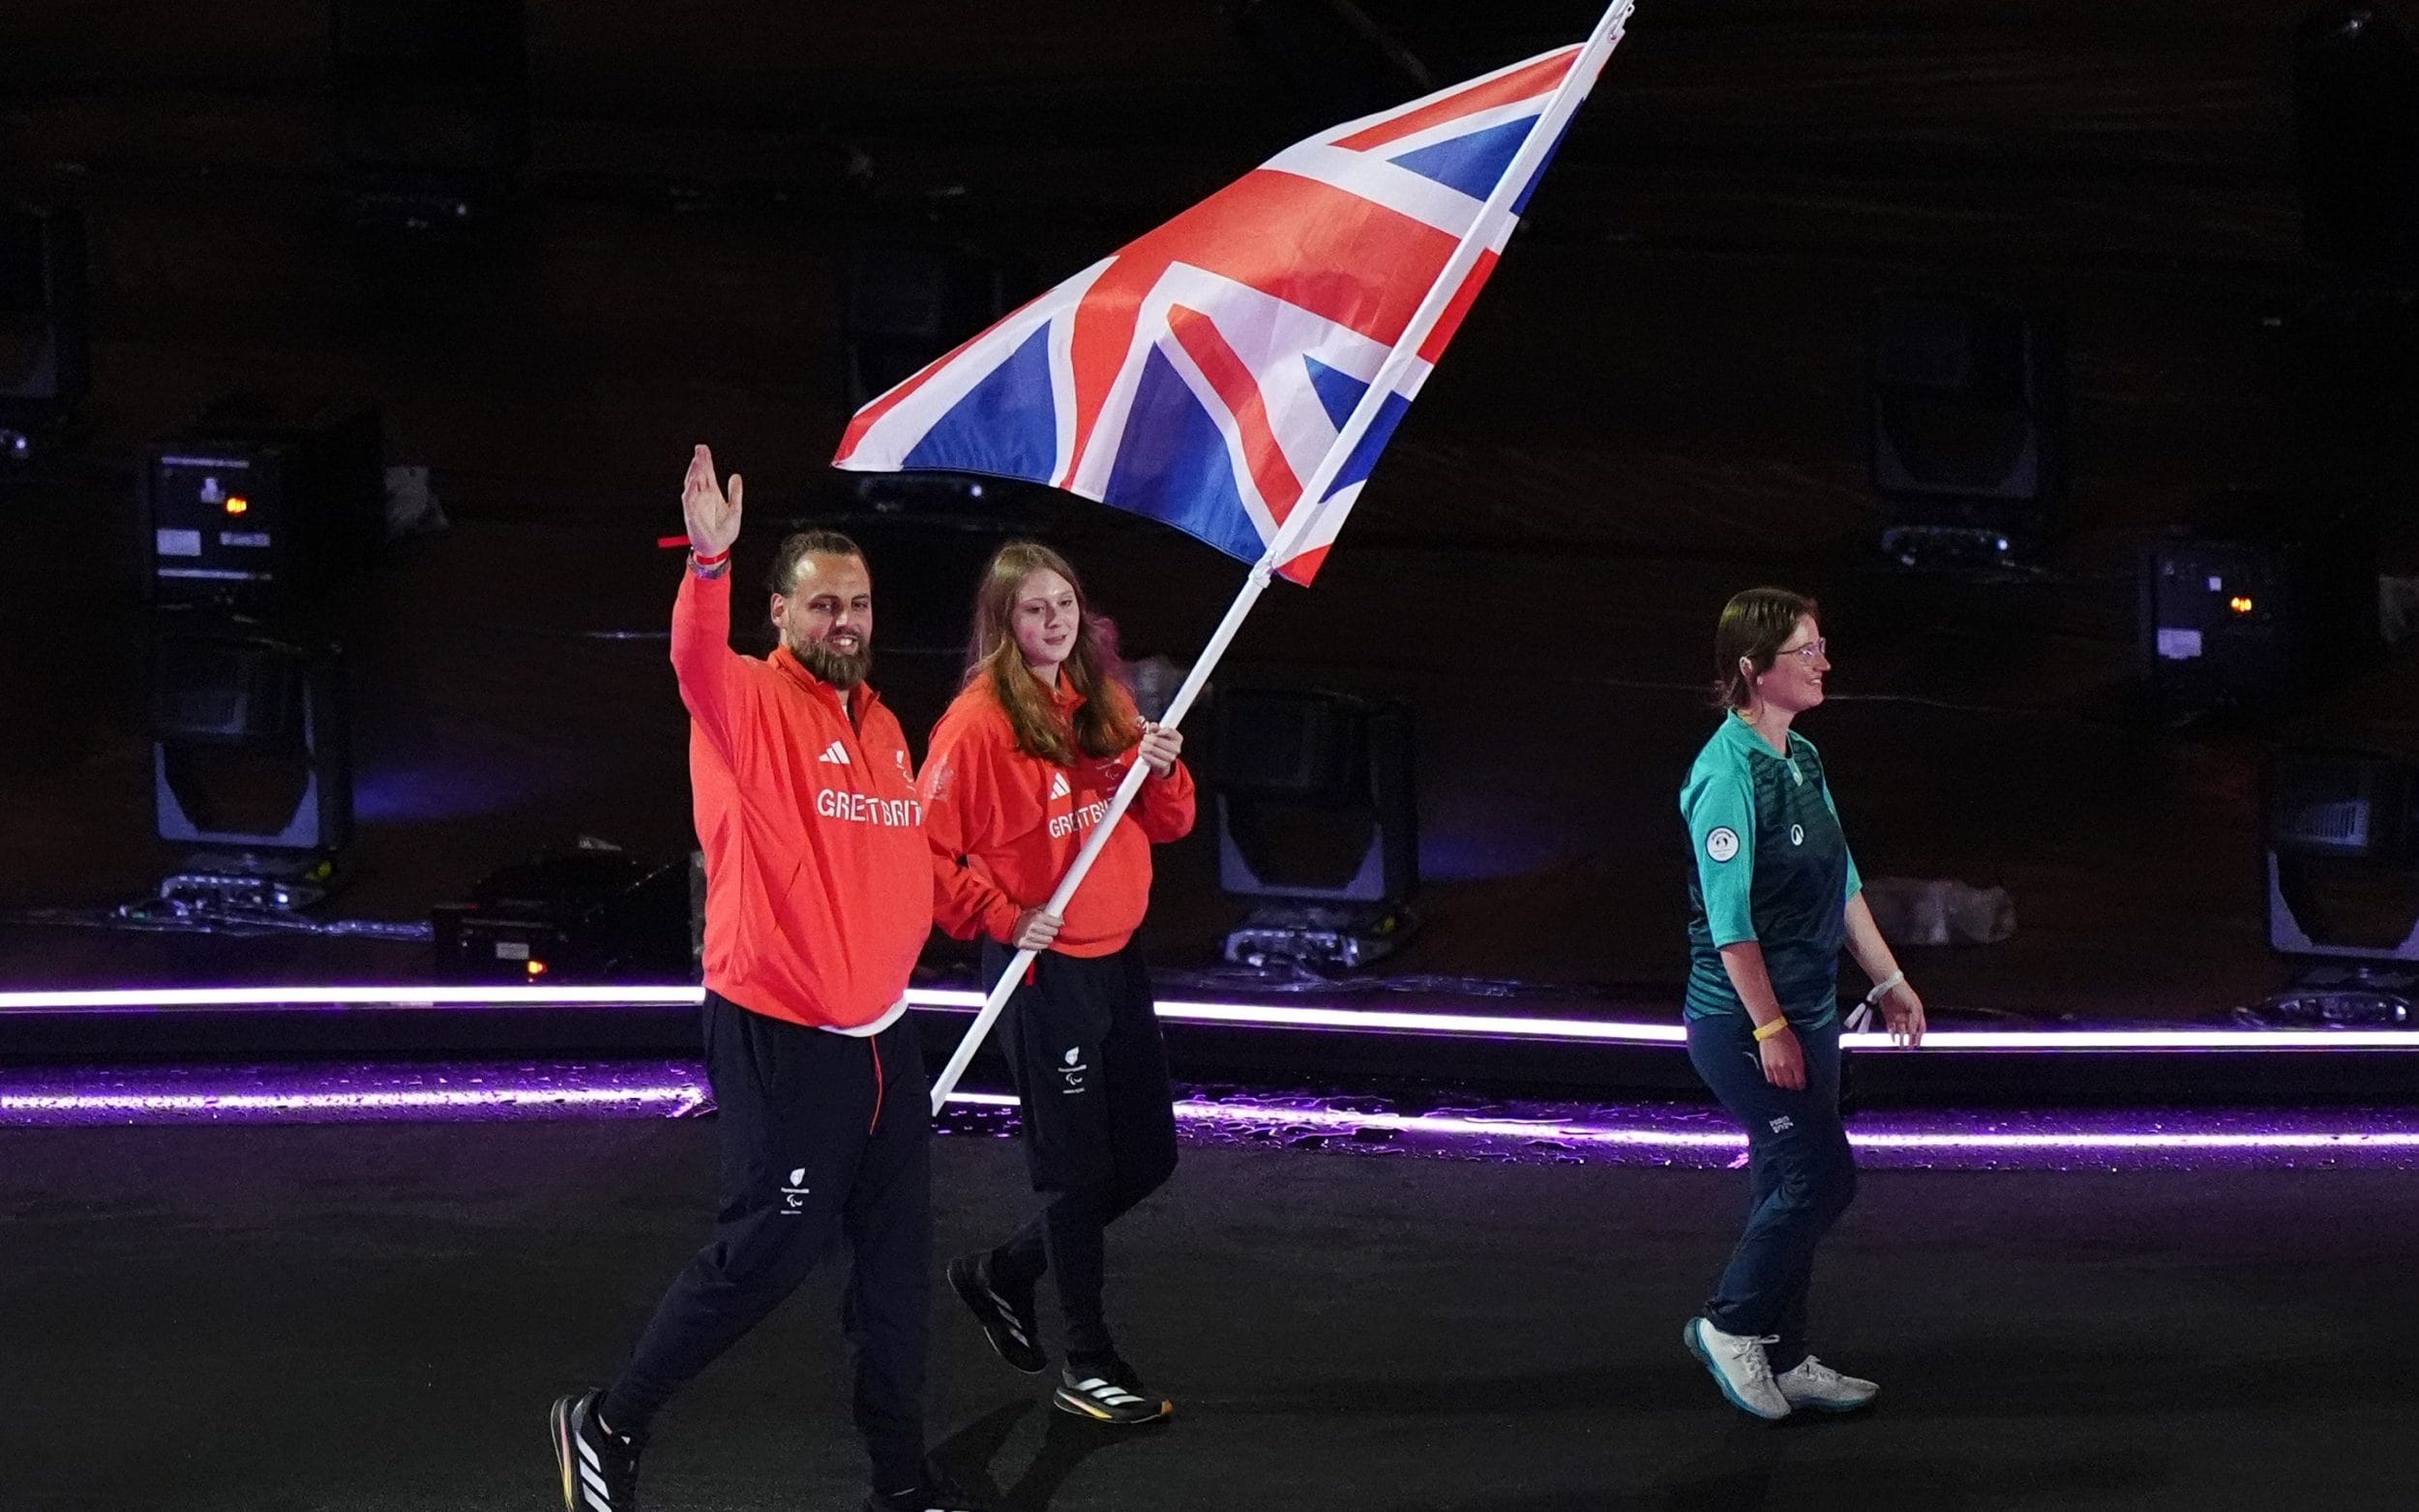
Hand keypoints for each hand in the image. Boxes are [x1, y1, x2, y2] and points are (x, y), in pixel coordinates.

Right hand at [682, 444, 741, 558]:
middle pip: (699, 475)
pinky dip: (690, 490)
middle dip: (699, 462)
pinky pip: (689, 500)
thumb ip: (735, 493)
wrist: (719, 548)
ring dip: (694, 472)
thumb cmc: (725, 531)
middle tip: (700, 448)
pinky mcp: (692, 514)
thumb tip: (736, 475)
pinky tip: (693, 481)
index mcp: (712, 494)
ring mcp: (696, 505)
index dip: (706, 461)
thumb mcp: (735, 509)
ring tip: (697, 460)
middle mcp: (702, 497)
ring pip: (692, 484)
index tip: (703, 448)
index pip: (707, 473)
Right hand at [1009, 907, 1062, 950]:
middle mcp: (1033, 926)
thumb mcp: (1036, 910)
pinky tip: (1039, 940)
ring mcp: (1028, 935)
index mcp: (1037, 916)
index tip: (1056, 923)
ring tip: (1042, 935)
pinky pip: (1040, 947)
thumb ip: (1049, 911)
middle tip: (1048, 929)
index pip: (1056, 922)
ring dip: (1047, 938)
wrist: (1009, 923)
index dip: (1057, 923)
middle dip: (1052, 931)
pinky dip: (1041, 944)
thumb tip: (1061, 918)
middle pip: (1053, 932)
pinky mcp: (1024, 943)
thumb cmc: (1024, 917)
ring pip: (1048, 940)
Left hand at [1136, 721, 1181, 777]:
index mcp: (1177, 738)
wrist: (1162, 760)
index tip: (1151, 730)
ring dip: (1143, 745)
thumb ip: (1153, 726)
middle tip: (1144, 738)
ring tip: (1142, 744)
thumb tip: (1145, 721)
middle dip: (1147, 737)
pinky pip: (1149, 758)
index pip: (1168, 731)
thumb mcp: (1159, 733)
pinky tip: (1142, 751)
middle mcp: (1176, 748)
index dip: (1157, 729)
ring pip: (1151, 748)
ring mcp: (1171, 758)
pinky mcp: (1163, 765)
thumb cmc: (1160, 743)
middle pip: (1157, 740)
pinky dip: (1143, 754)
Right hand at [1758, 1023, 1805, 1089]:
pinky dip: (1774, 1081)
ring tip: (1785, 1082)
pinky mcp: (1766, 1066)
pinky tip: (1776, 1078)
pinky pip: (1770, 1079)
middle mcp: (1785, 1067)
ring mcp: (1775, 1067)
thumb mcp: (1798, 1050)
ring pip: (1780, 1083)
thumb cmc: (1787, 1038)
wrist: (1773, 1031)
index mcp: (1795, 1063)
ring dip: (1783, 1084)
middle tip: (1794, 1085)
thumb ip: (1800, 1063)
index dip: (1801, 1085)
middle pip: (1790, 1084)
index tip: (1801, 1085)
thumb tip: (1800, 1073)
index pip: (1799, 1081)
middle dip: (1793, 1086)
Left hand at [1880, 981, 1925, 1048]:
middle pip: (1911, 1031)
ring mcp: (1898, 1016)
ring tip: (1901, 1047)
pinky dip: (1892, 1034)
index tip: (1918, 1044)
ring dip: (1901, 1039)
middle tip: (1909, 1048)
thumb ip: (1914, 1020)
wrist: (1887, 984)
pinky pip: (1891, 1028)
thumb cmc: (1903, 992)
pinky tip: (1893, 1038)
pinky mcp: (1889, 1016)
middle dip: (1910, 1040)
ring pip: (1901, 1031)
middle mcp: (1908, 1016)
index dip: (1919, 1036)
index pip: (1920, 1027)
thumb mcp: (1913, 1006)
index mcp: (1917, 1012)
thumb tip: (1913, 1033)